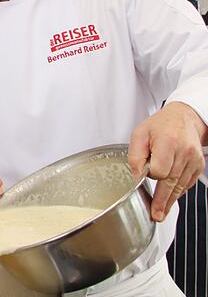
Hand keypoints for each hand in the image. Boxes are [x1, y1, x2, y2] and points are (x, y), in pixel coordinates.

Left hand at [129, 101, 206, 220]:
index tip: (143, 175)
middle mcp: (184, 152)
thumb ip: (135, 156)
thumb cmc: (159, 126)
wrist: (183, 118)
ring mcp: (194, 160)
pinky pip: (187, 183)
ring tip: (160, 213)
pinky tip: (169, 199)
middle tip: (155, 214)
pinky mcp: (198, 165)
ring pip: (180, 185)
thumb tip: (136, 176)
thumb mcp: (140, 134)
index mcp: (167, 141)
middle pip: (171, 181)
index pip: (160, 169)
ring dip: (170, 200)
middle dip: (162, 200)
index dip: (151, 175)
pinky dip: (178, 191)